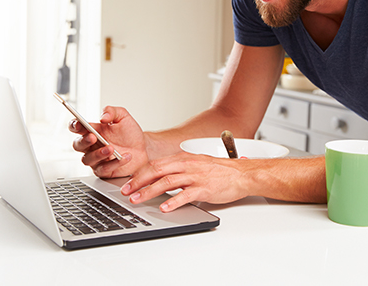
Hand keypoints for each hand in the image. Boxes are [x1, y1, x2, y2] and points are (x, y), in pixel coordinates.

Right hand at [69, 106, 147, 177]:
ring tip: (111, 148)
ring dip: (98, 154)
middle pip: (77, 145)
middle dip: (84, 141)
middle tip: (93, 137)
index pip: (76, 127)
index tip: (79, 124)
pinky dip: (115, 163)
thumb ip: (112, 112)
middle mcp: (91, 145)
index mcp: (92, 130)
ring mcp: (96, 159)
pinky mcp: (104, 170)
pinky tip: (124, 157)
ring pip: (88, 159)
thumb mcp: (123, 117)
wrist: (143, 148)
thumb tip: (103, 117)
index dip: (74, 125)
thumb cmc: (130, 133)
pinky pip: (104, 169)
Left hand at [120, 152, 249, 211]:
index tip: (128, 183)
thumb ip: (178, 170)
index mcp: (182, 159)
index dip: (138, 174)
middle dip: (138, 182)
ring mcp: (195, 176)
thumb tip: (160, 179)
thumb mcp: (195, 164)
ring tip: (137, 200)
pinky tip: (164, 208)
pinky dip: (173, 202)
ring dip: (149, 191)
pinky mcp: (204, 188)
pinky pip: (185, 195)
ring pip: (166, 182)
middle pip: (156, 171)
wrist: (241, 174)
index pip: (154, 164)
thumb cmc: (219, 171)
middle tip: (126, 192)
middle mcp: (186, 165)